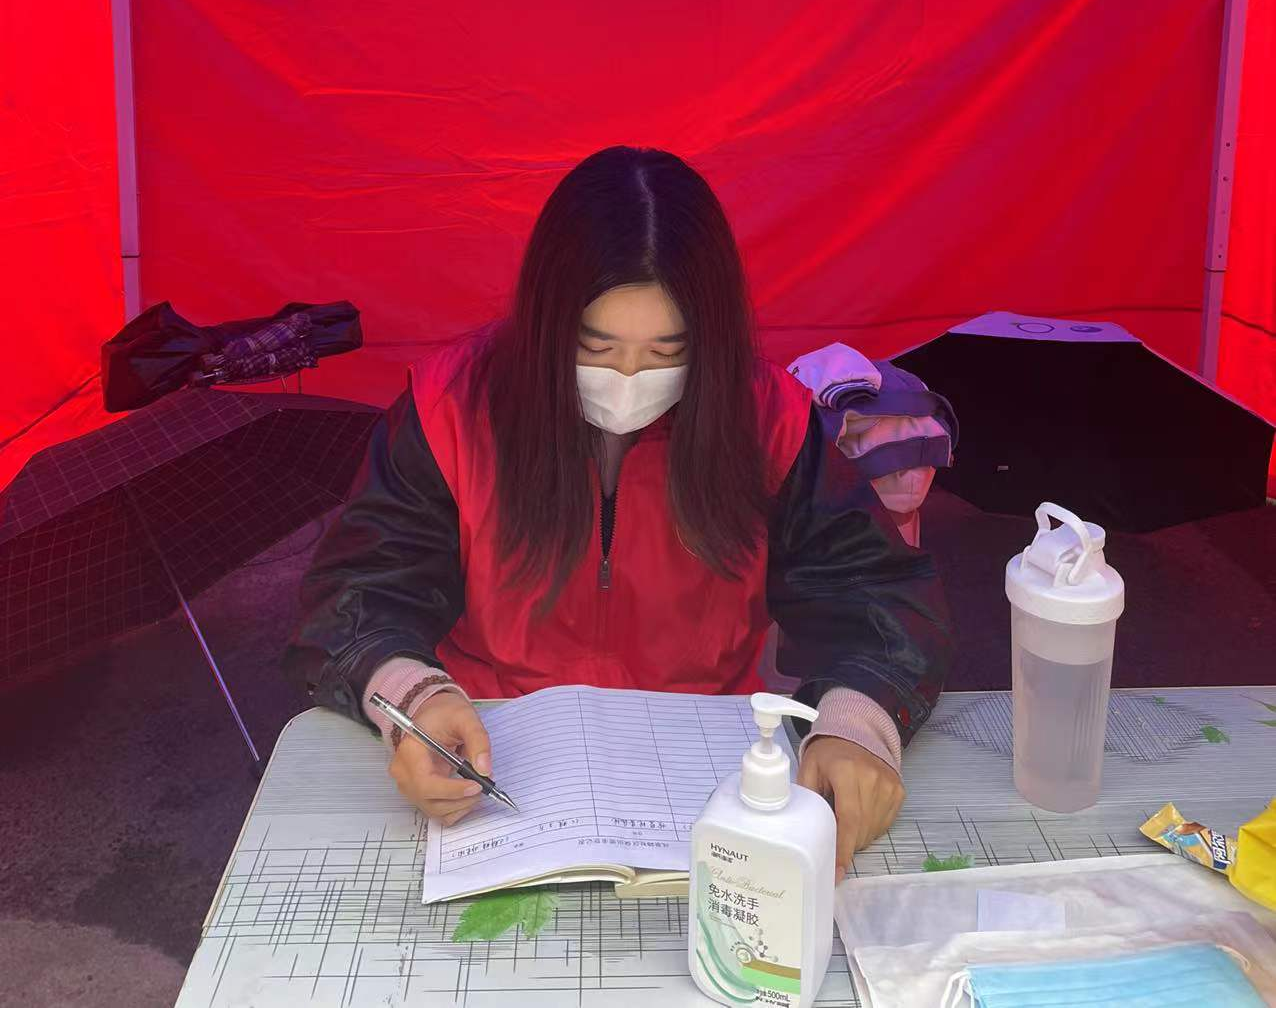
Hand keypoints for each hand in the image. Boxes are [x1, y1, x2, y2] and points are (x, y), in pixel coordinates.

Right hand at [388, 691, 491, 824]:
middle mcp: (404, 773)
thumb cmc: (444, 714)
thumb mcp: (465, 717)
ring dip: (460, 806)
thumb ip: (478, 740)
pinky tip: (466, 794)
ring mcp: (409, 786)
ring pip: (434, 811)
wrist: (433, 714)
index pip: (425, 783)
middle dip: (460, 799)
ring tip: (477, 787)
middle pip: (429, 801)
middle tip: (484, 786)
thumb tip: (485, 769)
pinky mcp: (418, 793)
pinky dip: (455, 809)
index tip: (477, 785)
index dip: (452, 790)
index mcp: (409, 752)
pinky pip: (436, 812)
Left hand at [798, 736, 903, 880]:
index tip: (836, 872)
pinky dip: (870, 828)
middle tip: (832, 847)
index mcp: (846, 771)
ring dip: (858, 838)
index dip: (843, 849)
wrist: (856, 733)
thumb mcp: (808, 768)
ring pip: (873, 830)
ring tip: (844, 824)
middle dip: (846, 846)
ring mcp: (889, 785)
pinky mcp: (898, 791)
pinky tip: (858, 817)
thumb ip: (806, 797)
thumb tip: (802, 830)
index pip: (848, 818)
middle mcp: (872, 778)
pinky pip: (884, 823)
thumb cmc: (828, 753)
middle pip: (861, 829)